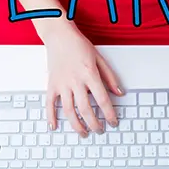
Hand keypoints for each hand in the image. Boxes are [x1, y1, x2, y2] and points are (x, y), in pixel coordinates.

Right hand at [43, 19, 122, 137]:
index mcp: (90, 74)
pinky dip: (51, 117)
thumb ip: (109, 77)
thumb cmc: (79, 45)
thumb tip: (119, 93)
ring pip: (69, 111)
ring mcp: (62, 84)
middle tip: (99, 130)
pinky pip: (50, 104)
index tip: (113, 122)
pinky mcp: (51, 84)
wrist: (59, 35)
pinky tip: (54, 126)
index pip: (102, 100)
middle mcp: (75, 81)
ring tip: (84, 133)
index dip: (109, 114)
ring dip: (77, 125)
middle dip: (94, 124)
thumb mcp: (99, 58)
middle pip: (86, 109)